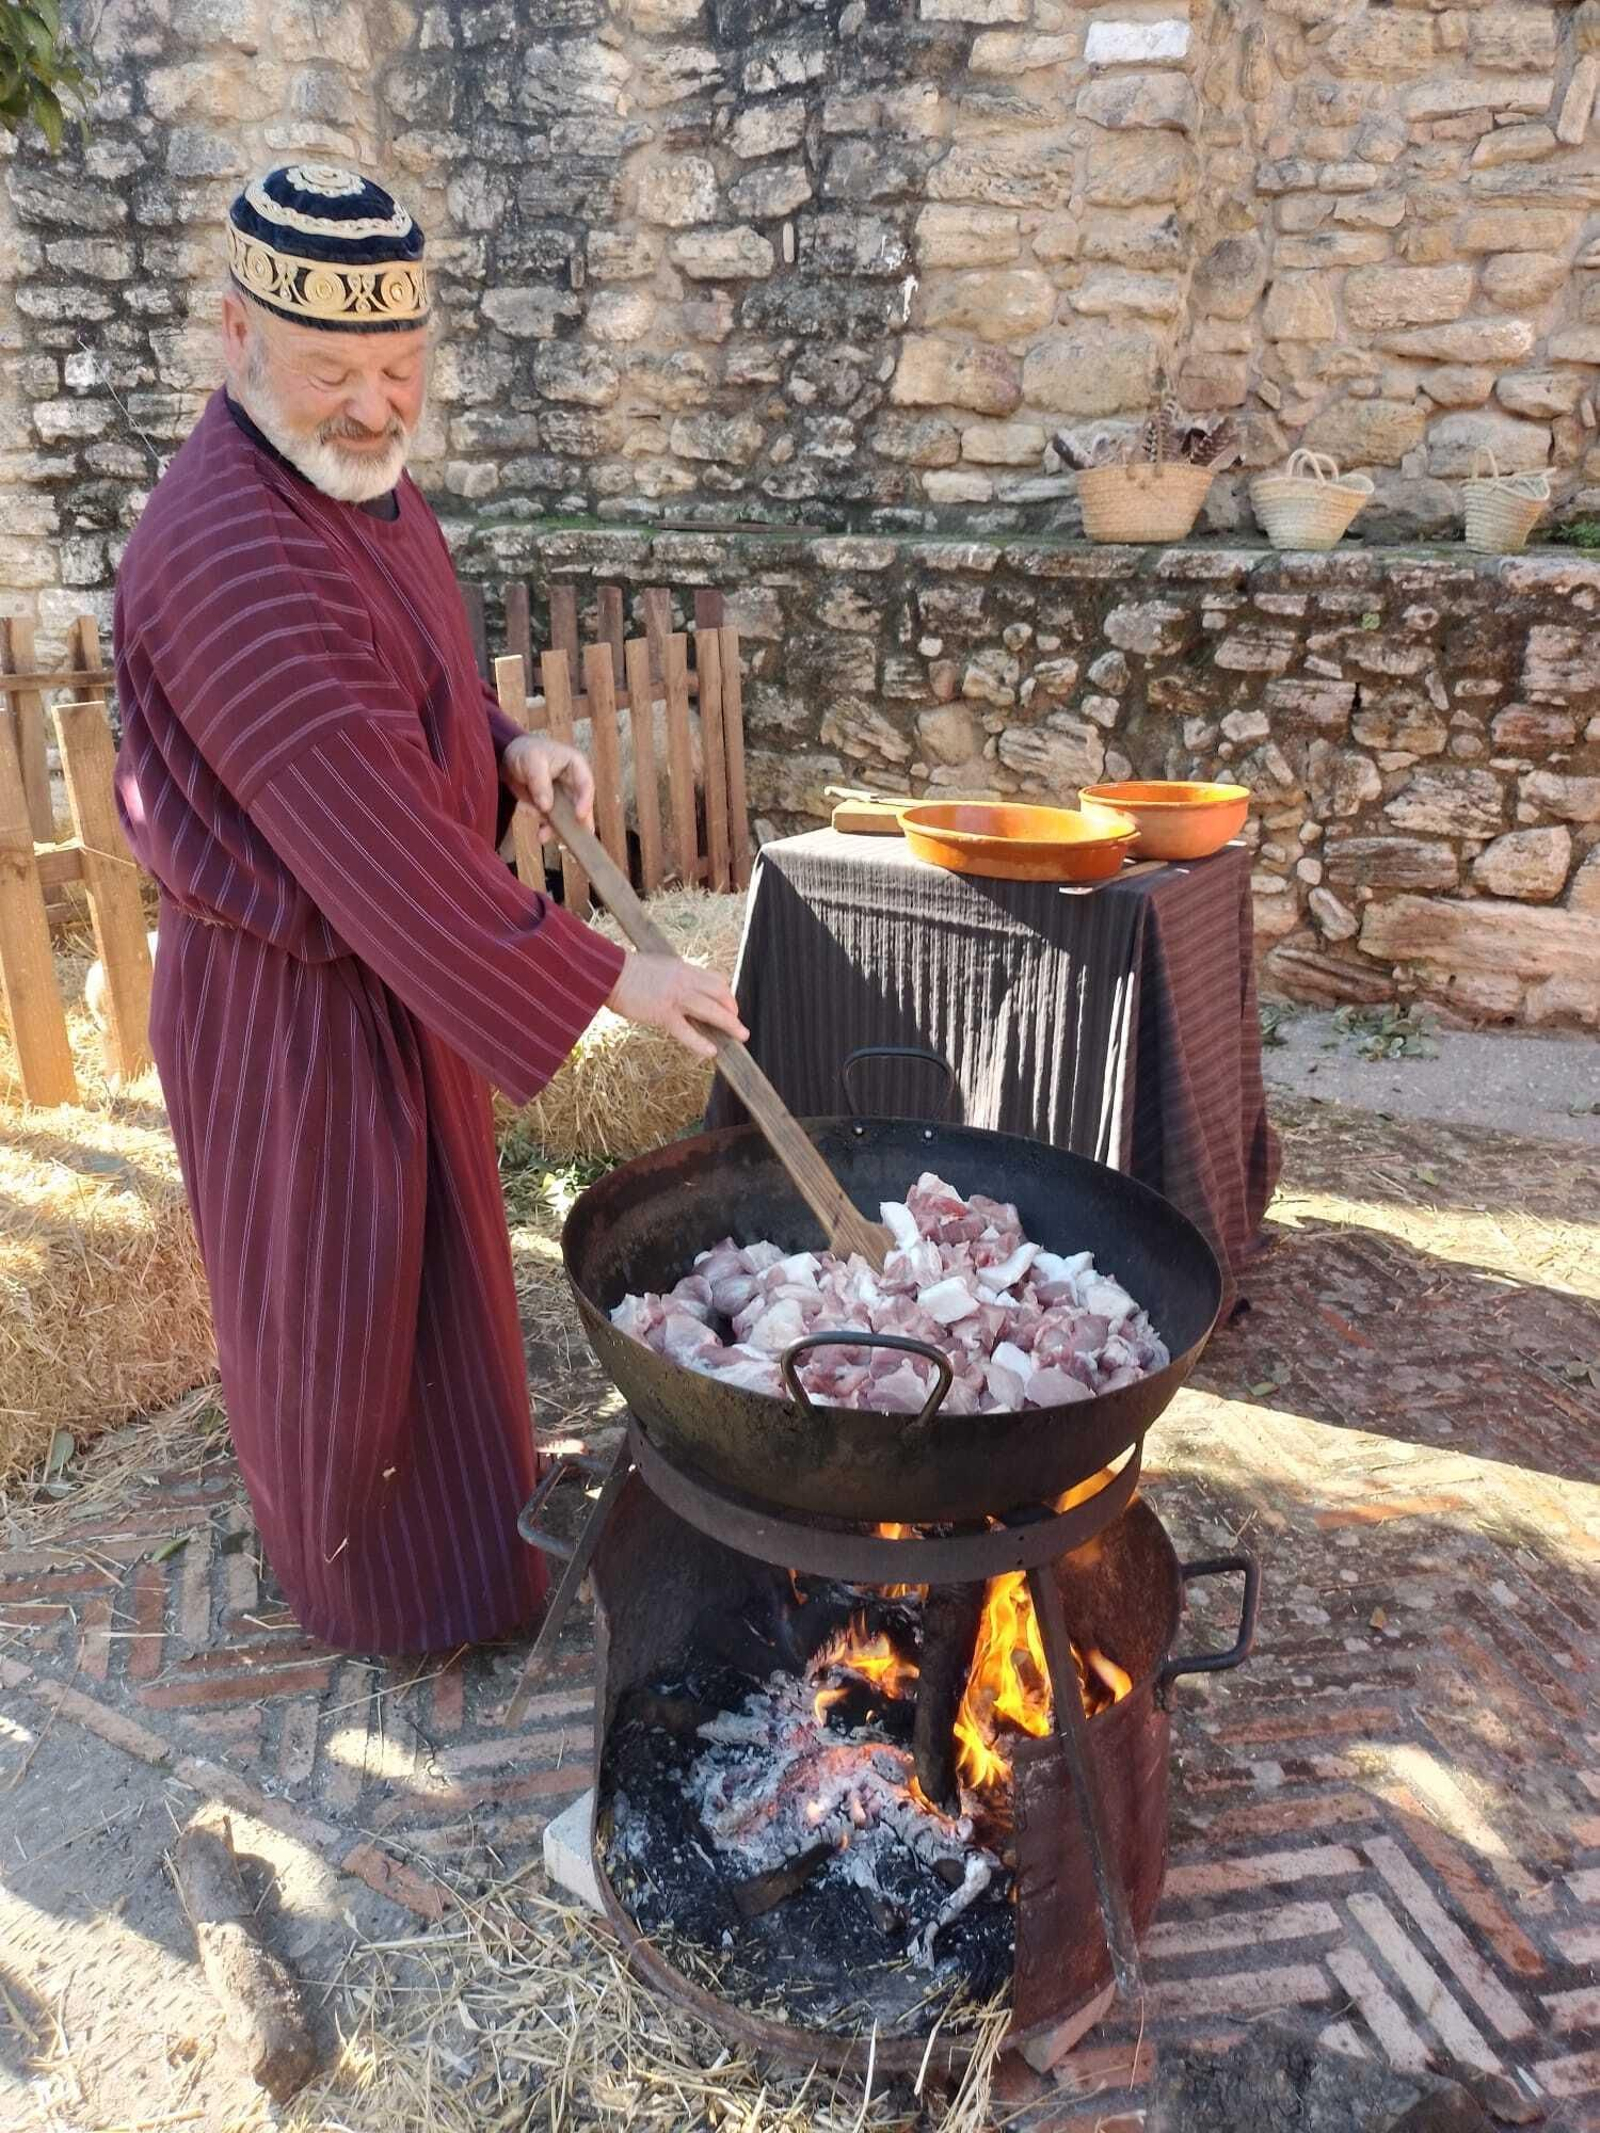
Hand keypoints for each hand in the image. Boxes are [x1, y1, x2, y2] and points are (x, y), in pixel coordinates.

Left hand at [502, 734, 594, 841]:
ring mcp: (563, 798)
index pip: (586, 784)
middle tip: (574, 840)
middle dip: (575, 824)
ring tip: (542, 836)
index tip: (579, 816)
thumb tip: (546, 807)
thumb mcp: (531, 761)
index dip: (585, 801)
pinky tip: (537, 832)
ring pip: (567, 818)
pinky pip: (552, 822)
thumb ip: (540, 783)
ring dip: (555, 828)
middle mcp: (574, 784)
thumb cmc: (525, 752)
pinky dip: (544, 828)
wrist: (509, 758)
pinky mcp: (552, 808)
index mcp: (576, 766)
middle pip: (581, 806)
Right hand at [607, 954, 747, 1061]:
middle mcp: (684, 981)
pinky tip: (711, 1052)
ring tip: (741, 1036)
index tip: (728, 1006)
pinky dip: (701, 1043)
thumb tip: (681, 991)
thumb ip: (673, 978)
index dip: (726, 995)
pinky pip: (687, 1032)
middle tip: (737, 1024)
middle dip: (732, 1010)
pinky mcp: (663, 1014)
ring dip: (730, 1024)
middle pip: (720, 994)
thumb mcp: (658, 967)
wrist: (607, 972)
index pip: (715, 980)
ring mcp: (675, 998)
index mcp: (683, 968)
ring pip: (712, 1011)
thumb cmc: (626, 971)